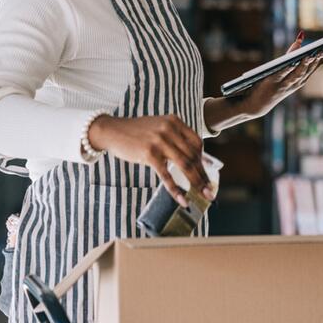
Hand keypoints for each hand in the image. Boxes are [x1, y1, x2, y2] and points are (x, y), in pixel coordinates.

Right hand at [87, 114, 212, 206]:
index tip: (206, 172)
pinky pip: (167, 175)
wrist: (113, 131)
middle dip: (203, 175)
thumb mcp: (159, 127)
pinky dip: (176, 189)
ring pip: (184, 165)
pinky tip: (182, 199)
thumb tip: (193, 157)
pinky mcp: (149, 154)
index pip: (196, 142)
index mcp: (174, 122)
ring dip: (196, 183)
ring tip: (204, 195)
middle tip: (210, 190)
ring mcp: (160, 141)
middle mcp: (169, 129)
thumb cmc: (137, 132)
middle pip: (193, 155)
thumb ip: (174, 137)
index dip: (203, 159)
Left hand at [237, 32, 322, 118]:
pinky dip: (288, 68)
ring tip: (314, 53)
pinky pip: (283, 75)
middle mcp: (301, 79)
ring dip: (308, 63)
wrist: (258, 104)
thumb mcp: (285, 65)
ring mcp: (289, 83)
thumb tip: (301, 35)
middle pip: (315, 65)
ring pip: (301, 72)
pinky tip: (291, 61)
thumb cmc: (274, 82)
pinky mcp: (275, 84)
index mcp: (305, 74)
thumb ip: (294, 51)